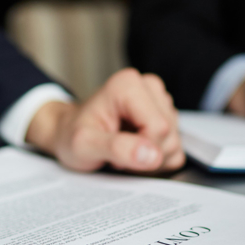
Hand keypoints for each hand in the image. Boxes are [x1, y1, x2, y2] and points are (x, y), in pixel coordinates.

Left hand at [25, 68, 184, 172]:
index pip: (158, 127)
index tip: (114, 153)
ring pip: (175, 143)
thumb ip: (117, 148)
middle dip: (145, 155)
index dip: (140, 150)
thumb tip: (152, 155)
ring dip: (150, 159)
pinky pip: (176, 149)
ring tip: (124, 151)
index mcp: (128, 85)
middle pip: (169, 136)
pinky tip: (135, 151)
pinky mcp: (167, 116)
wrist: (68, 133)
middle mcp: (148, 87)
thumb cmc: (72, 135)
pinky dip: (156, 159)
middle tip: (117, 154)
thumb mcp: (84, 144)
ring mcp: (160, 101)